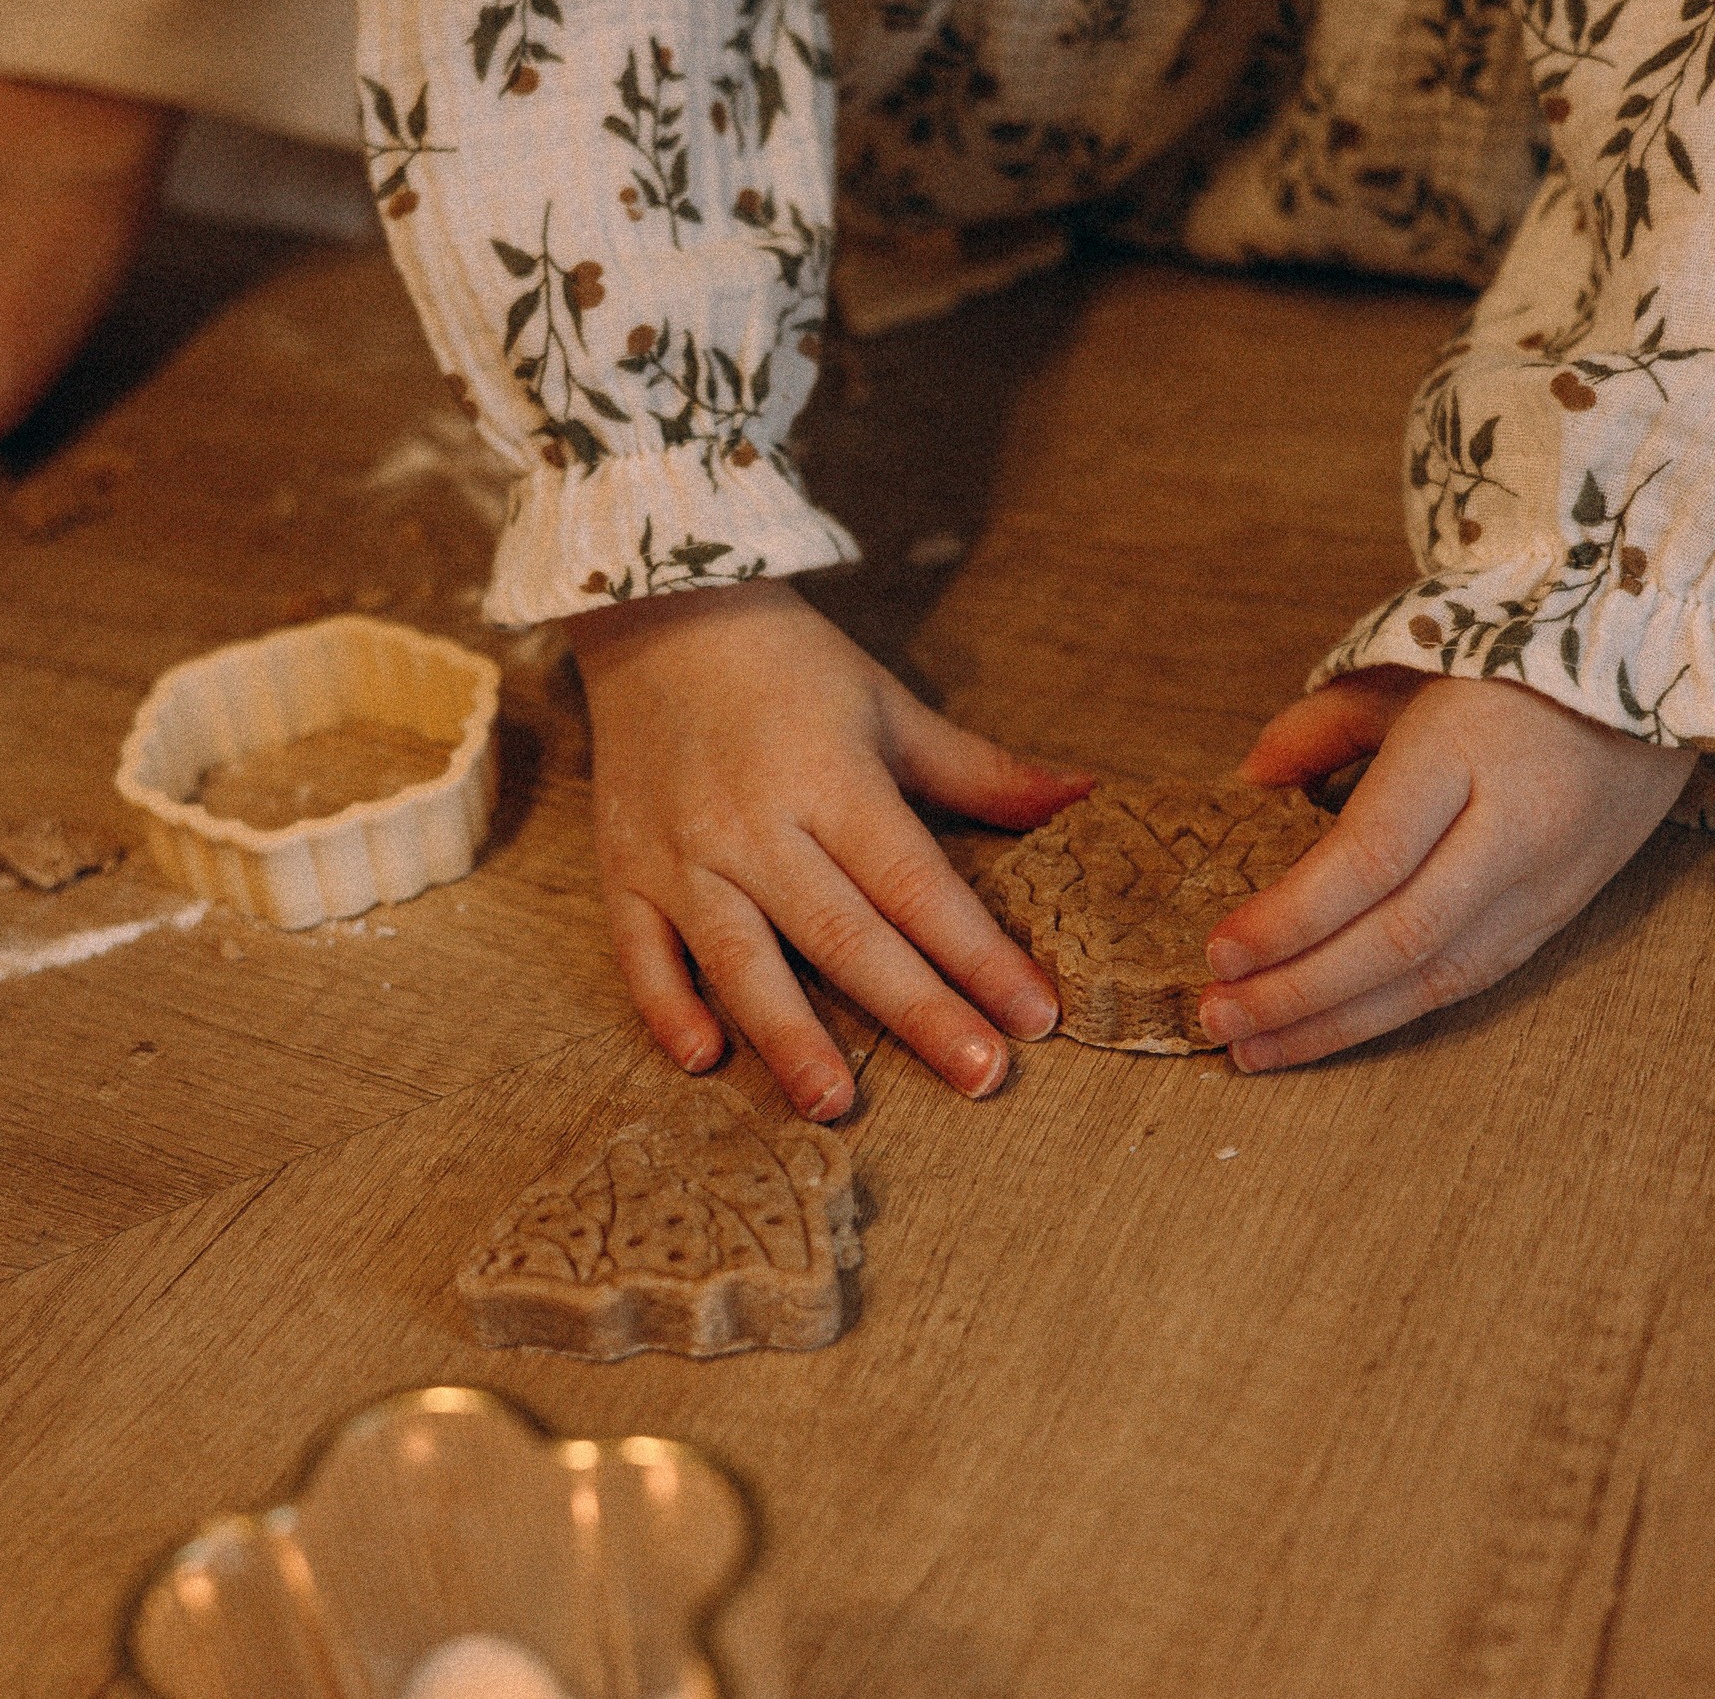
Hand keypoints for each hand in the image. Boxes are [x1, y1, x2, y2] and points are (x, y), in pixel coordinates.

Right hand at [570, 580, 1091, 1119]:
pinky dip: (668, 1007)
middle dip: (918, 1011)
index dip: (979, 953)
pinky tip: (705, 1059)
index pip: (917, 884)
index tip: (1035, 1014)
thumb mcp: (890, 707)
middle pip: (845, 935)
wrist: (655, 611)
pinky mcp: (625, 870)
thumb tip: (1089, 797)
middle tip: (980, 1078)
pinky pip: (643, 953)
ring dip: (789, 1035)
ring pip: (741, 958)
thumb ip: (983, 771)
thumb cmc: (788, 665)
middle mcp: (754, 823)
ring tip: (835, 1103)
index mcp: (830, 778)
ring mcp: (682, 852)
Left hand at [1198, 667, 1694, 1070]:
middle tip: (1216, 1018)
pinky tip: (1328, 1033)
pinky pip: (1473, 981)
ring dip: (1337, 1024)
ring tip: (1253, 1049)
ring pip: (1439, 978)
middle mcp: (1517, 828)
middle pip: (1400, 936)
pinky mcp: (1566, 912)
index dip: (1292, 917)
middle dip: (1299, 990)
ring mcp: (1551, 880)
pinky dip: (1393, 1015)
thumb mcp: (1409, 666)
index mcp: (1468, 750)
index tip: (1217, 949)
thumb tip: (1249, 781)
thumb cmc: (1512, 655)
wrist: (1661, 662)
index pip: (1369, 857)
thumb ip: (1322, 725)